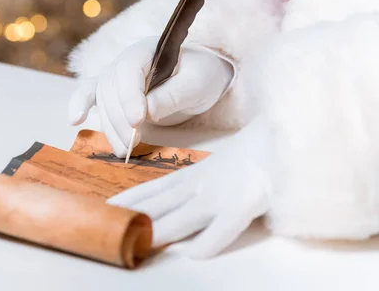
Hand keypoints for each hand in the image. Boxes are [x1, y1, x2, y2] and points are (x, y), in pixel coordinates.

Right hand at [68, 37, 233, 156]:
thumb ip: (173, 95)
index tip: (138, 121)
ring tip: (123, 150)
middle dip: (120, 118)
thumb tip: (148, 111)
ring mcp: (117, 75)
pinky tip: (74, 120)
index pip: (130, 68)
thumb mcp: (197, 84)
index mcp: (149, 49)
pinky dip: (80, 105)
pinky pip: (90, 94)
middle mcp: (127, 60)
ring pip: (101, 97)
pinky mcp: (113, 92)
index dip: (130, 95)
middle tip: (132, 143)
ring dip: (109, 125)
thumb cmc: (202, 76)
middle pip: (111, 86)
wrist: (199, 79)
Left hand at [108, 119, 270, 258]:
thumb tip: (173, 203)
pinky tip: (193, 253)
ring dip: (160, 230)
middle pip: (160, 203)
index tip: (104, 206)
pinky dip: (209, 241)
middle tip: (106, 224)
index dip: (128, 199)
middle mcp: (201, 185)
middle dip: (133, 215)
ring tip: (137, 241)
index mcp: (193, 176)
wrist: (285, 136)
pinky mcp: (247, 203)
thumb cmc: (252, 154)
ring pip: (184, 216)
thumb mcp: (215, 168)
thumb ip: (194, 183)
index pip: (153, 189)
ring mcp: (222, 194)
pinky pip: (225, 227)